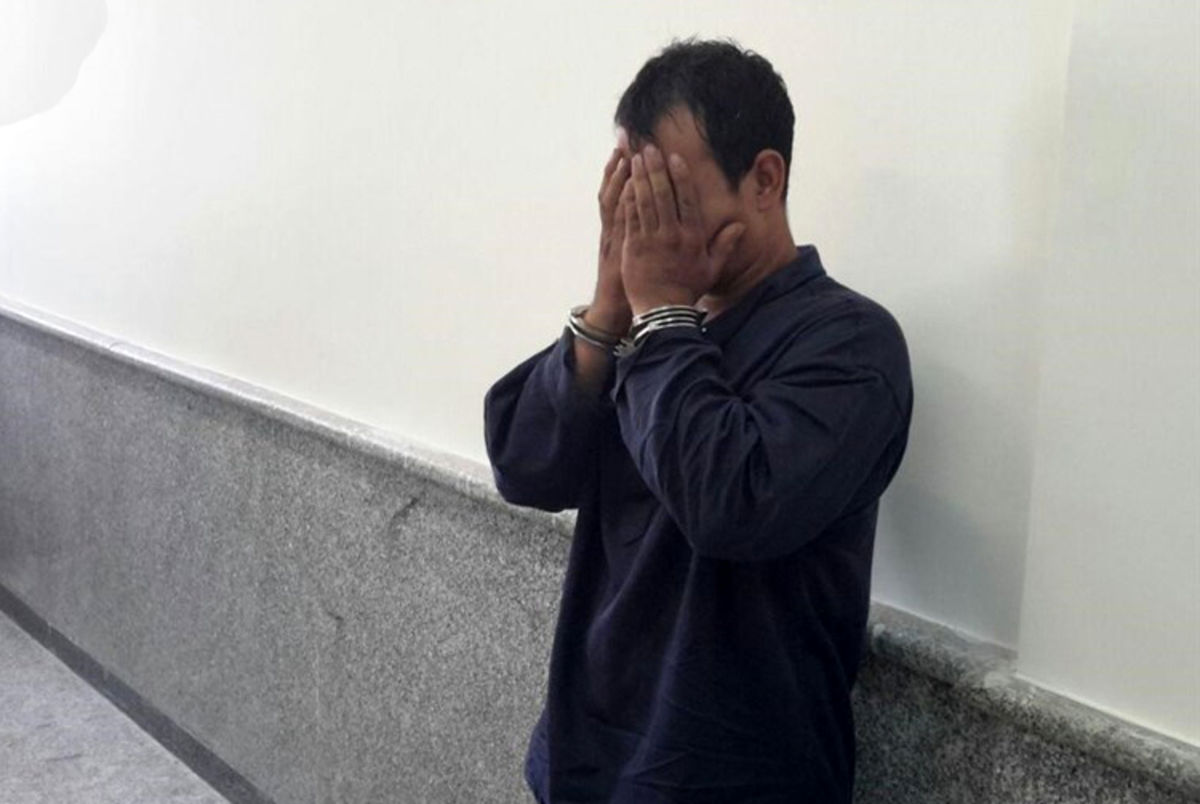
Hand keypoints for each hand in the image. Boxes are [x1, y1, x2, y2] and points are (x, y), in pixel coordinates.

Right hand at [591, 130, 633, 333]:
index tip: (629, 145)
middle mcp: (615, 227)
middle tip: (625, 136)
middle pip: (616, 187)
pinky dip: (622, 205)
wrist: (622, 306)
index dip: (623, 168)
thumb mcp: (634, 254)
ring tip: (624, 152)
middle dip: (621, 162)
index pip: (621, 189)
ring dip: (619, 177)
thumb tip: (651, 215)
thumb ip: (642, 232)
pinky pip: (620, 223)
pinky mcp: (619, 249)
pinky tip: (626, 187)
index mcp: (621, 226)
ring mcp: (615, 236)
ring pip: (614, 201)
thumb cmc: (634, 282)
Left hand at [619, 144, 745, 316]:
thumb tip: (739, 225)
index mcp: (691, 237)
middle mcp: (671, 235)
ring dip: (639, 177)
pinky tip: (625, 182)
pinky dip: (627, 197)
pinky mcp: (632, 247)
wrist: (662, 311)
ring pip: (644, 201)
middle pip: (662, 194)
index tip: (674, 157)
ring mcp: (650, 240)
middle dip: (655, 168)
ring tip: (635, 158)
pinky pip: (629, 216)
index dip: (680, 176)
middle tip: (649, 148)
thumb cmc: (687, 289)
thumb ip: (724, 244)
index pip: (686, 199)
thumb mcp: (711, 268)